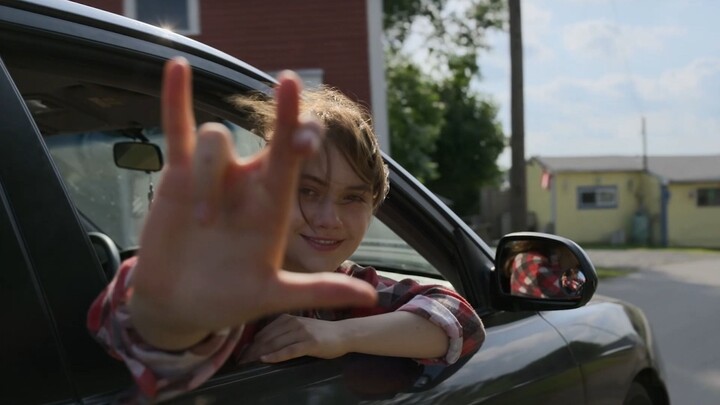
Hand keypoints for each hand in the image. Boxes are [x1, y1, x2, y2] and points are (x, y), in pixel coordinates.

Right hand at [127, 58, 376, 349]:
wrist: (179, 304)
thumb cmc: (229, 299)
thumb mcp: (272, 295)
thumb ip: (317, 290)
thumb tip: (368, 299)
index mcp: (274, 206)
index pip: (296, 161)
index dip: (304, 138)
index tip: (310, 133)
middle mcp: (249, 184)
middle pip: (271, 137)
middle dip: (285, 116)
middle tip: (291, 84)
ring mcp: (215, 175)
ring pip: (216, 142)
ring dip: (207, 178)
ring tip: (201, 224)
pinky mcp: (177, 174)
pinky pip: (178, 129)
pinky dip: (176, 98)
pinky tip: (177, 67)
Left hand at [240, 314, 348, 362]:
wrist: (344, 333)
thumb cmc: (321, 332)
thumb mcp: (300, 326)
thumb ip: (282, 331)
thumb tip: (261, 342)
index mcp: (288, 317)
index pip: (264, 331)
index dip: (251, 344)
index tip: (241, 355)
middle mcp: (293, 322)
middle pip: (267, 338)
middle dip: (252, 350)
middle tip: (241, 361)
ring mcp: (302, 332)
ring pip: (275, 343)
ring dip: (259, 354)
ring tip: (248, 363)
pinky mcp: (310, 343)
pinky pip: (289, 350)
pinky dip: (275, 355)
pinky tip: (265, 359)